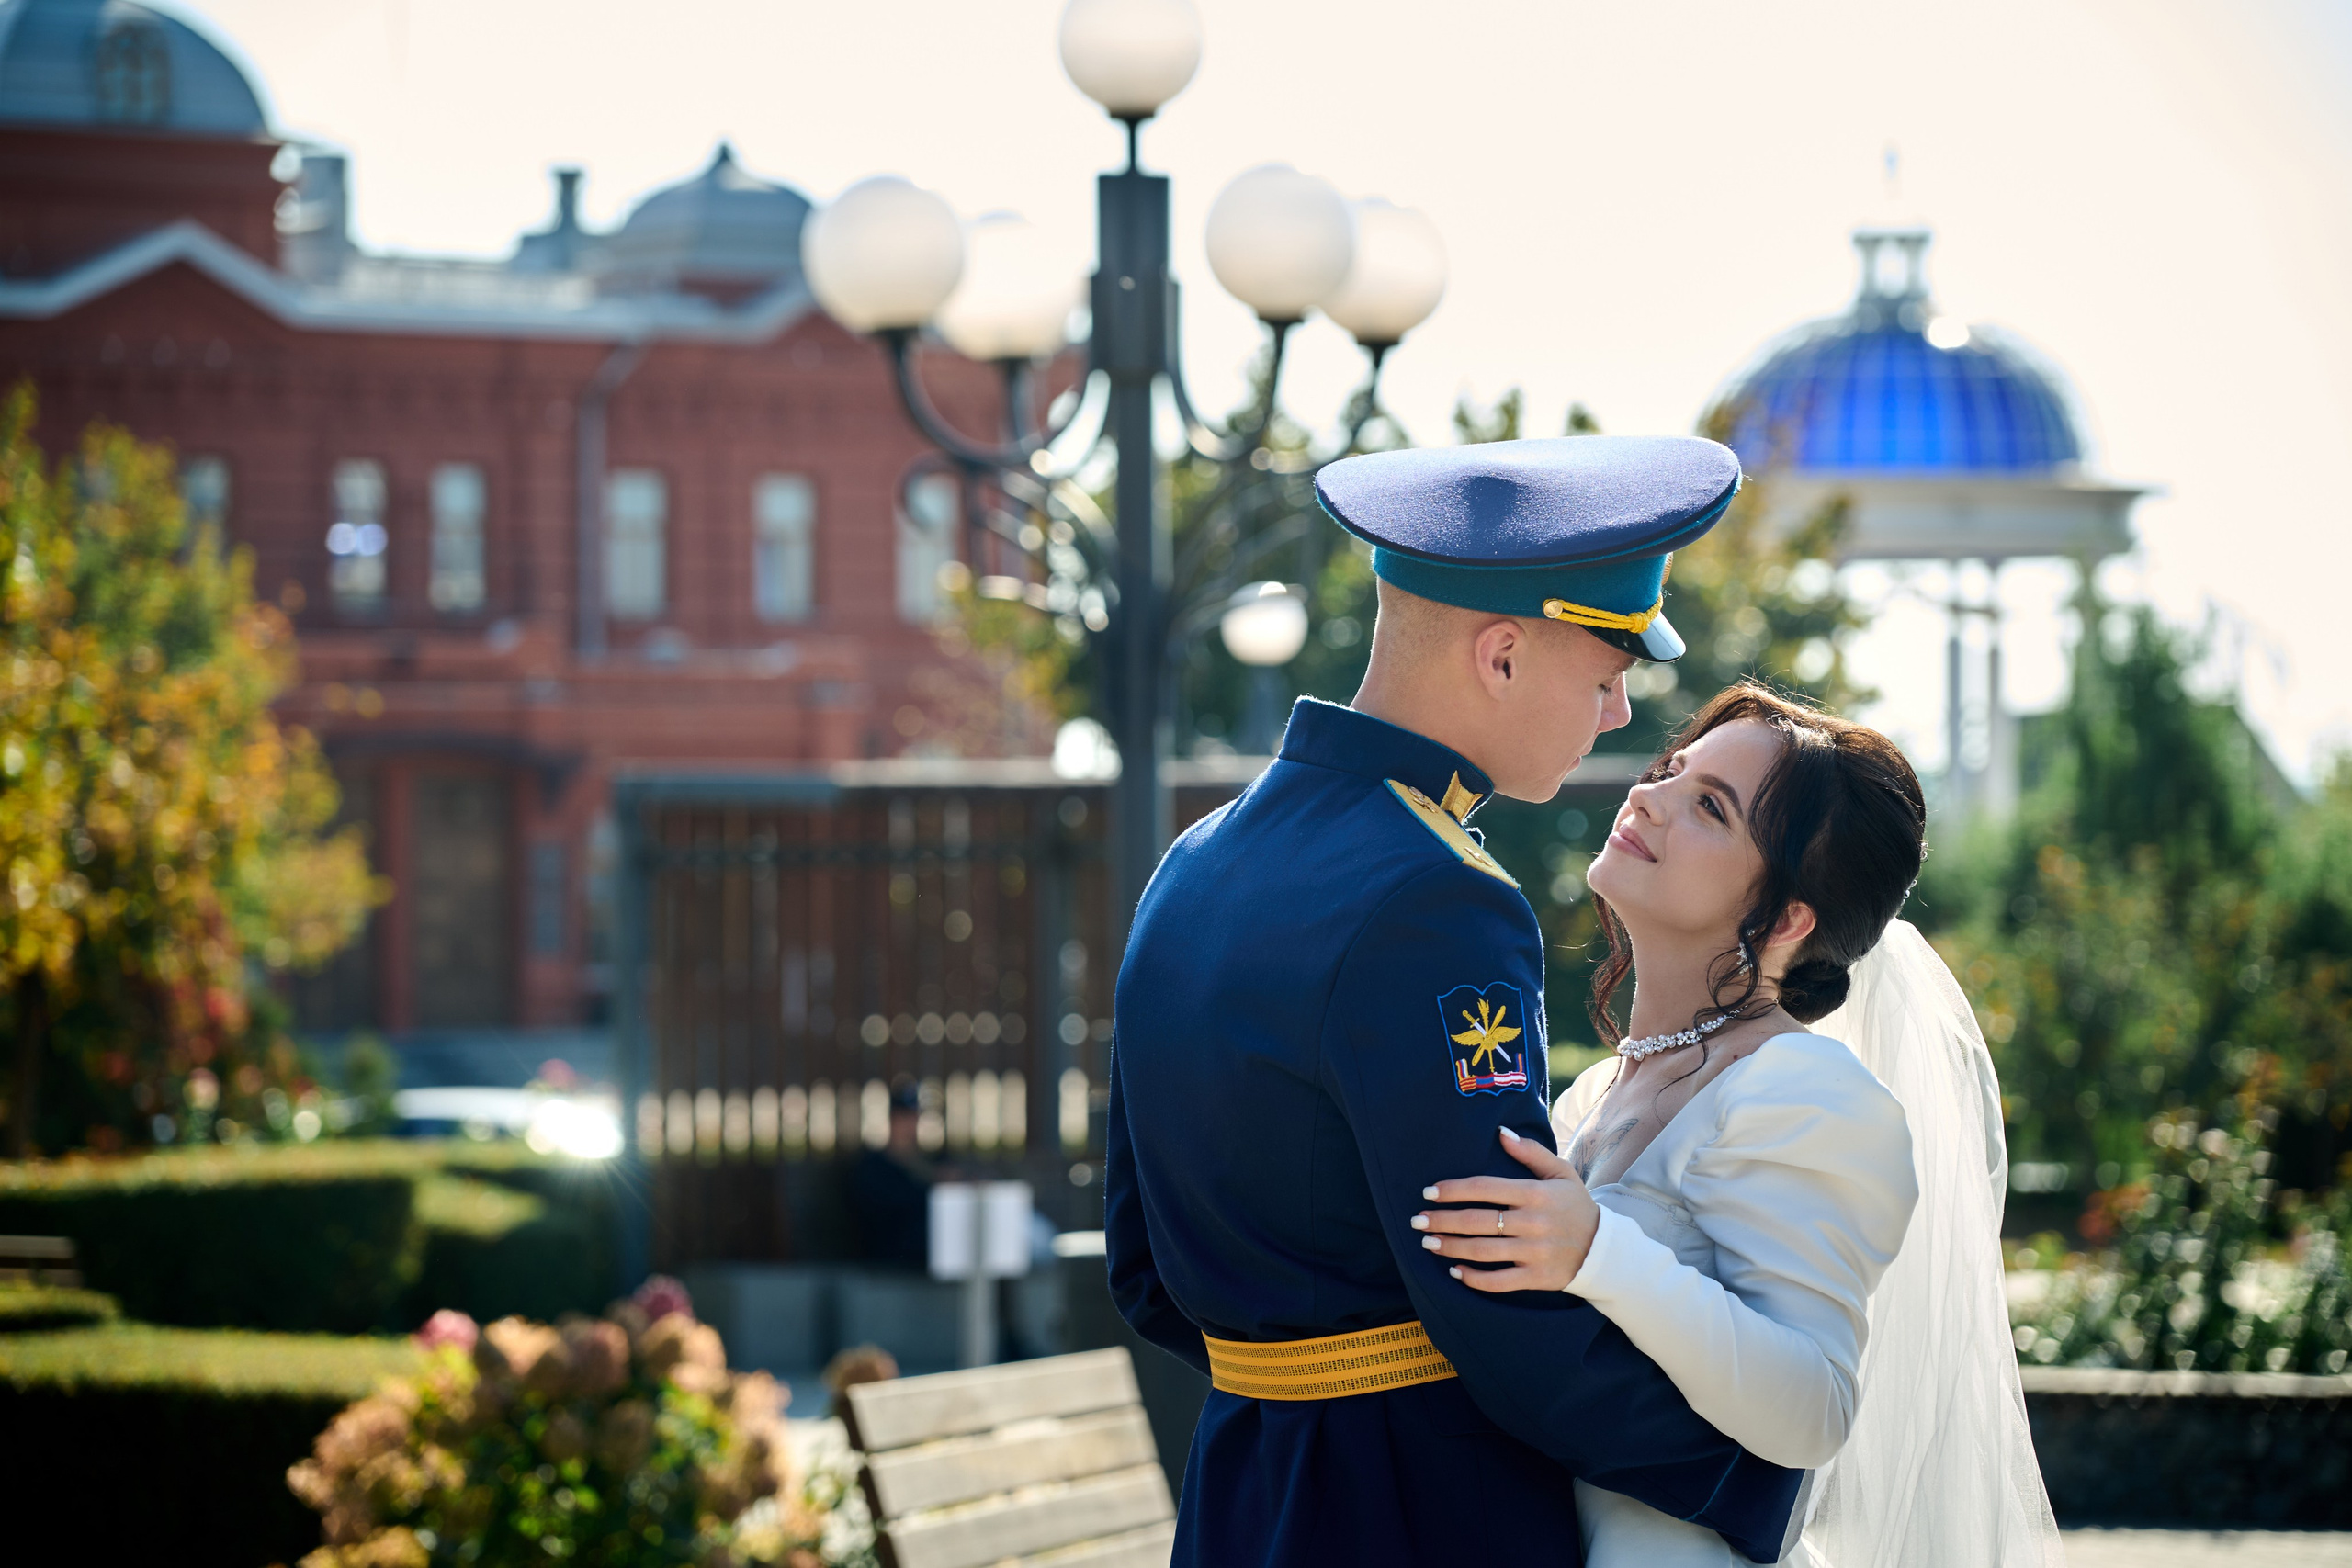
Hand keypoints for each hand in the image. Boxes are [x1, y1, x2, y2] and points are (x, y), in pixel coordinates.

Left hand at [1412, 1127, 1601, 1292]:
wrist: (1603, 1248)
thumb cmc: (1574, 1205)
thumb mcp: (1560, 1172)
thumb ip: (1530, 1152)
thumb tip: (1500, 1133)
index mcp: (1535, 1194)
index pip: (1484, 1188)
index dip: (1453, 1190)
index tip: (1429, 1192)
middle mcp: (1533, 1223)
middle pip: (1476, 1221)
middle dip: (1442, 1221)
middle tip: (1418, 1221)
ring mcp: (1534, 1253)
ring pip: (1482, 1251)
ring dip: (1450, 1247)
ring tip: (1428, 1242)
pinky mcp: (1536, 1278)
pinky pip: (1499, 1281)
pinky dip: (1474, 1279)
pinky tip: (1454, 1271)